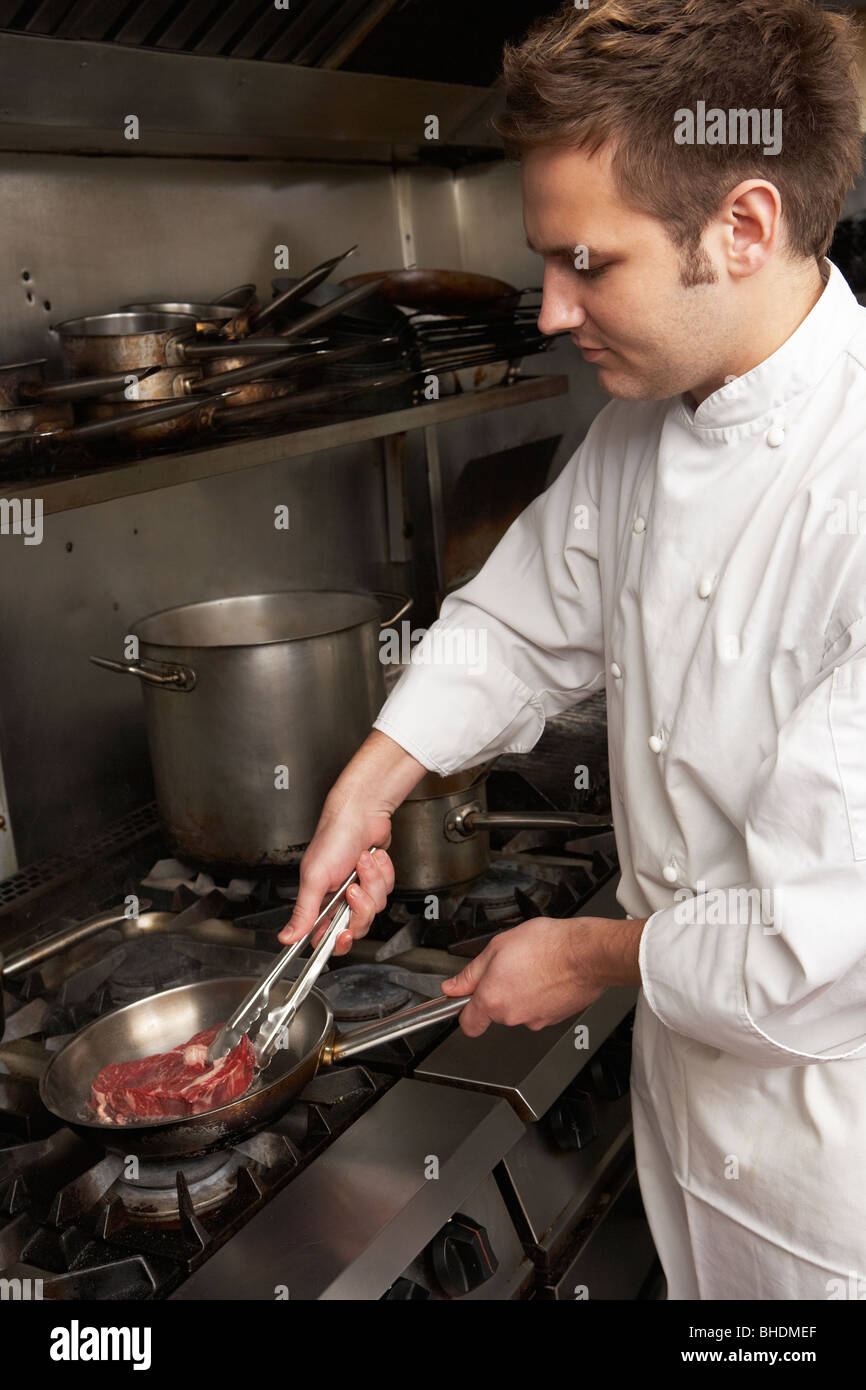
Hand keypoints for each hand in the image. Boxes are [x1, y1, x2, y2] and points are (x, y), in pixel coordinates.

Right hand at [278, 810, 394, 956]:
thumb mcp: (314, 877)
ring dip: (372, 881)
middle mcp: (338, 899)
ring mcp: (359, 889)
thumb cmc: (334, 837)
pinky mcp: (375, 880)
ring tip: (361, 862)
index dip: (338, 940)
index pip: (326, 937)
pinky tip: (372, 857)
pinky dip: (383, 872)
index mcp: (318, 901)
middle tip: (353, 888)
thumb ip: (303, 911)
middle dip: (361, 905)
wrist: (361, 814)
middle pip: (357, 925)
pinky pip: (387, 890)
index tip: (344, 933)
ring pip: (375, 906)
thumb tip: (287, 936)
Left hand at [440, 915, 644, 1036]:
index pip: (468, 1024)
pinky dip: (541, 996)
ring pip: (519, 1010)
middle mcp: (512, 1016)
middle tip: (510, 966)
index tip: (467, 999)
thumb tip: (453, 987)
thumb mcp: (498, 947)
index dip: (466, 1010)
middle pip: (496, 1011)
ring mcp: (536, 1020)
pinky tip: (548, 976)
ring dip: (522, 992)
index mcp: (492, 999)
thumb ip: (471, 973)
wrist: (586, 954)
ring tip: (533, 967)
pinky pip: (540, 1009)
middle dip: (499, 991)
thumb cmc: (547, 946)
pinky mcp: (555, 1019)